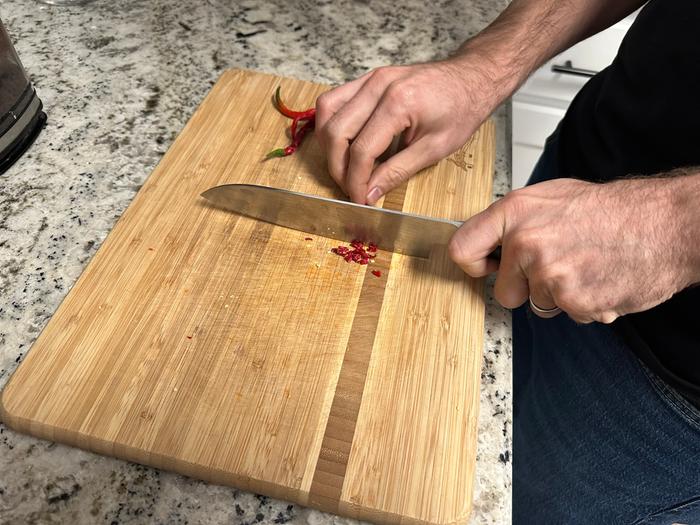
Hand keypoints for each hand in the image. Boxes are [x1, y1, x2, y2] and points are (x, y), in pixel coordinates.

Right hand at [315, 59, 497, 203]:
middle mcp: (379, 86)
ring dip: (329, 144)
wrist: (471, 78)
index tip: (359, 199)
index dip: (356, 181)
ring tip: (343, 167)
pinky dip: (332, 124)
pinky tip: (343, 143)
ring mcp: (371, 78)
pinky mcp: (369, 78)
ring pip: (327, 111)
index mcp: (399, 103)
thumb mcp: (435, 149)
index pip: (362, 150)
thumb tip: (370, 193)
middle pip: (337, 132)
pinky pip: (335, 99)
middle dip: (338, 167)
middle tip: (350, 188)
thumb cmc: (461, 109)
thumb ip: (397, 172)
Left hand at [448, 177, 695, 323]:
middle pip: (503, 292)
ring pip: (538, 304)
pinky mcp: (572, 301)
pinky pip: (568, 314)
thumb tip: (491, 241)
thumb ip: (516, 221)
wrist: (665, 225)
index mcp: (515, 212)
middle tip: (557, 267)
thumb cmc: (613, 209)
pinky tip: (600, 279)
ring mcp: (548, 274)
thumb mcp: (552, 197)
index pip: (462, 248)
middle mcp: (526, 243)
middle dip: (527, 288)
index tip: (487, 268)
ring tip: (586, 266)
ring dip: (559, 295)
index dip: (474, 265)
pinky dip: (584, 304)